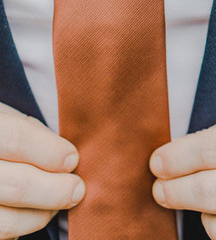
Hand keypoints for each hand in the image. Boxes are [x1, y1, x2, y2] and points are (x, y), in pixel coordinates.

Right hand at [0, 103, 84, 238]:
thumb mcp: (8, 118)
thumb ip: (33, 133)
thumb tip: (67, 158)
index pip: (15, 139)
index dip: (49, 151)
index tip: (72, 159)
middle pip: (16, 185)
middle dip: (54, 190)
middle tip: (77, 189)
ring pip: (8, 221)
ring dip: (42, 214)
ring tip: (58, 204)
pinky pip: (3, 234)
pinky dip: (25, 226)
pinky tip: (37, 213)